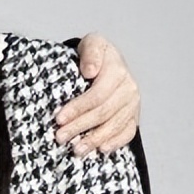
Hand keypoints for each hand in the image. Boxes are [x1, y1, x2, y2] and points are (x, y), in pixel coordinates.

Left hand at [55, 34, 139, 154]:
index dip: (77, 108)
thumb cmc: (94, 55)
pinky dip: (115, 142)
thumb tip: (90, 71)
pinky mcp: (134, 116)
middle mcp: (129, 88)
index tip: (58, 118)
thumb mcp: (91, 44)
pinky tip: (102, 150)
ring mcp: (133, 104)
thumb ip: (91, 52)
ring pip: (114, 126)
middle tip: (60, 137)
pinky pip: (128, 133)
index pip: (96, 95)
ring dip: (94, 140)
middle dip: (80, 127)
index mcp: (117, 70)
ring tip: (76, 149)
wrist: (109, 62)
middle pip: (103, 113)